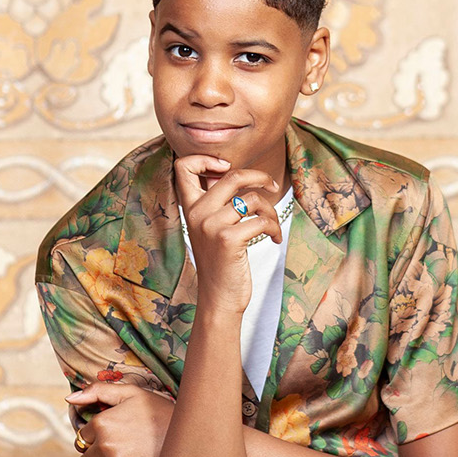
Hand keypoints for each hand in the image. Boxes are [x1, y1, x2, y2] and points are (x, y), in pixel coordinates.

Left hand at [68, 382, 173, 456]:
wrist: (187, 432)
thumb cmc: (157, 411)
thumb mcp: (130, 393)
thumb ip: (98, 391)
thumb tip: (69, 399)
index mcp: (101, 423)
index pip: (82, 438)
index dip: (95, 438)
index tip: (111, 436)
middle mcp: (105, 445)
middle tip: (117, 451)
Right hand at [174, 154, 281, 316]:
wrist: (218, 298)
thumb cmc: (220, 262)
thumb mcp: (210, 228)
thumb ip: (216, 202)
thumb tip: (234, 173)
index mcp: (189, 207)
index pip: (183, 166)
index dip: (206, 158)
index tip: (226, 168)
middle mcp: (196, 213)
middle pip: (232, 175)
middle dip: (259, 176)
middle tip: (271, 184)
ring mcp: (211, 225)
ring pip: (252, 199)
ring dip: (271, 210)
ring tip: (272, 225)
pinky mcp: (228, 239)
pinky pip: (261, 220)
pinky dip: (274, 228)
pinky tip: (274, 238)